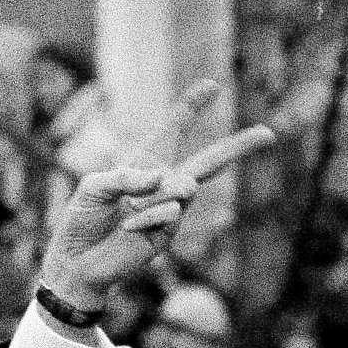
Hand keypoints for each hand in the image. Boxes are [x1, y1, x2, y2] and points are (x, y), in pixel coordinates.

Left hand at [34, 80, 275, 314]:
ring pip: (187, 186)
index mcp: (144, 164)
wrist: (78, 262)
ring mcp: (170, 209)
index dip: (191, 107)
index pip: (173, 130)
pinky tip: (128, 227)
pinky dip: (146, 215)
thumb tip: (164, 179)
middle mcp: (163, 184)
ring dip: (162, 192)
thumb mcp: (94, 188)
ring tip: (129, 212)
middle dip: (240, 146)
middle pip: (209, 161)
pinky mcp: (169, 232)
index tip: (212, 85)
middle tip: (269, 133)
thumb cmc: (81, 221)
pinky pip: (169, 211)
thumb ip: (126, 177)